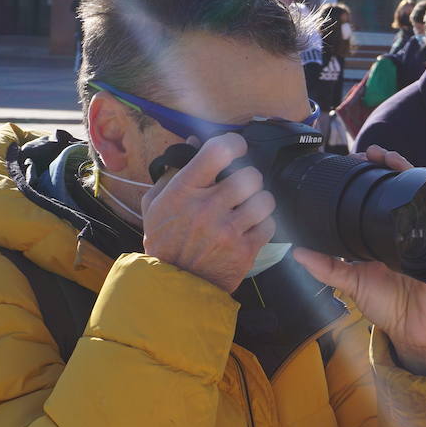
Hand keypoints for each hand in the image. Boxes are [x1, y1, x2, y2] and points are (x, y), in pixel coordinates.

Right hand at [141, 133, 275, 293]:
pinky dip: (263, 225)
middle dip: (249, 178)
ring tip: (249, 208)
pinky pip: (270, 225)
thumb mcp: (156, 204)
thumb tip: (195, 142)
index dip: (234, 143)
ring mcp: (227, 231)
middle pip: (250, 175)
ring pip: (265, 199)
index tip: (236, 148)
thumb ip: (174, 171)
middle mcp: (207, 208)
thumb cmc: (165, 241)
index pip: (218, 151)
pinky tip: (251, 228)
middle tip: (242, 187)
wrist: (173, 285)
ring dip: (260, 201)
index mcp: (184, 191)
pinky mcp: (244, 251)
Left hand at [294, 145, 425, 376]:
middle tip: (371, 153)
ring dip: (407, 172)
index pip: (378, 196)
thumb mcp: (351, 283)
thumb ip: (326, 267)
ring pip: (419, 194)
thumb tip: (297, 251)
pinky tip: (416, 187)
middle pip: (400, 187)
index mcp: (384, 234)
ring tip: (391, 159)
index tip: (353, 160)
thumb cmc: (388, 306)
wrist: (415, 332)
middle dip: (388, 164)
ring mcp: (425, 234)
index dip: (368, 176)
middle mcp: (406, 229)